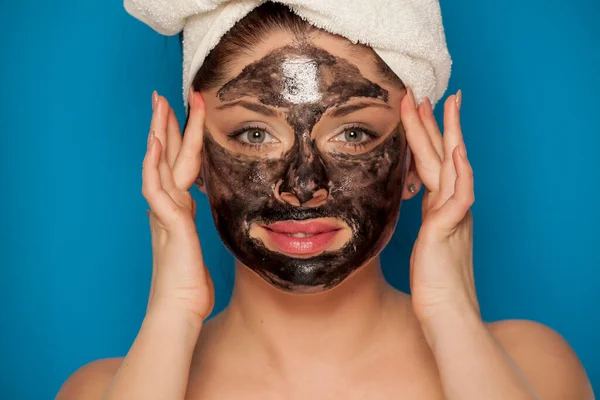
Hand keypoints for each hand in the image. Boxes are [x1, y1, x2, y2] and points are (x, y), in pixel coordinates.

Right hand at [142, 89, 213, 323]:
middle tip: (162, 95)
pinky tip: (154, 144)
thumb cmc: (190, 281)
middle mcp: (169, 205)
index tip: (186, 112)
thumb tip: (195, 206)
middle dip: (165, 123)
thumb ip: (191, 220)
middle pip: (167, 156)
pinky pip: (157, 188)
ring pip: (161, 164)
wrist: (180, 307)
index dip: (181, 136)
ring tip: (159, 105)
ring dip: (160, 133)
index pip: (179, 163)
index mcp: (179, 207)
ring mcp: (166, 212)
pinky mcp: (169, 223)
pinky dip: (154, 165)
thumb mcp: (195, 242)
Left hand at [401, 88, 478, 323]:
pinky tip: (456, 151)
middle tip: (428, 92)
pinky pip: (458, 196)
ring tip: (442, 104)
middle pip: (443, 156)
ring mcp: (453, 217)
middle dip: (435, 122)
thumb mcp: (427, 242)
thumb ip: (427, 221)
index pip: (432, 163)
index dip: (425, 136)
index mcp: (441, 208)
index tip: (418, 110)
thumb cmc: (434, 283)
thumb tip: (416, 209)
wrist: (446, 313)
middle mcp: (451, 207)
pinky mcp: (449, 231)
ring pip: (451, 167)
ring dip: (447, 134)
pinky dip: (459, 173)